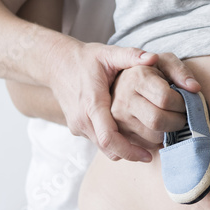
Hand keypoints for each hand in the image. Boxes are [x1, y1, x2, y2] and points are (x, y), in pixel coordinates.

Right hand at [44, 40, 196, 162]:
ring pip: (103, 147)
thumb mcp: (108, 53)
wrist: (56, 64)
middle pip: (108, 148)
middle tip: (153, 153)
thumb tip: (153, 58)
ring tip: (145, 144)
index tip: (148, 156)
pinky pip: (97, 141)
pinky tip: (128, 133)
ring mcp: (78, 126)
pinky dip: (113, 143)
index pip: (109, 137)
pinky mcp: (77, 128)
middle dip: (131, 153)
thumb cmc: (84, 59)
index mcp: (92, 104)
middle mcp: (82, 119)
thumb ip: (131, 56)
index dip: (129, 150)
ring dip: (123, 149)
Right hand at [111, 54, 198, 160]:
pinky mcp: (119, 133)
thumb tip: (194, 88)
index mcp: (136, 77)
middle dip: (178, 121)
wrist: (121, 79)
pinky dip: (159, 142)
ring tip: (172, 120)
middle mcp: (124, 99)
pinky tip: (162, 129)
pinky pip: (145, 146)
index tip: (186, 101)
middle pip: (158, 120)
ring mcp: (118, 118)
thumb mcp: (165, 61)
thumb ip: (181, 71)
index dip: (182, 103)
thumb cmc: (149, 70)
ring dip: (170, 132)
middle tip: (183, 115)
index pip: (165, 98)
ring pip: (153, 136)